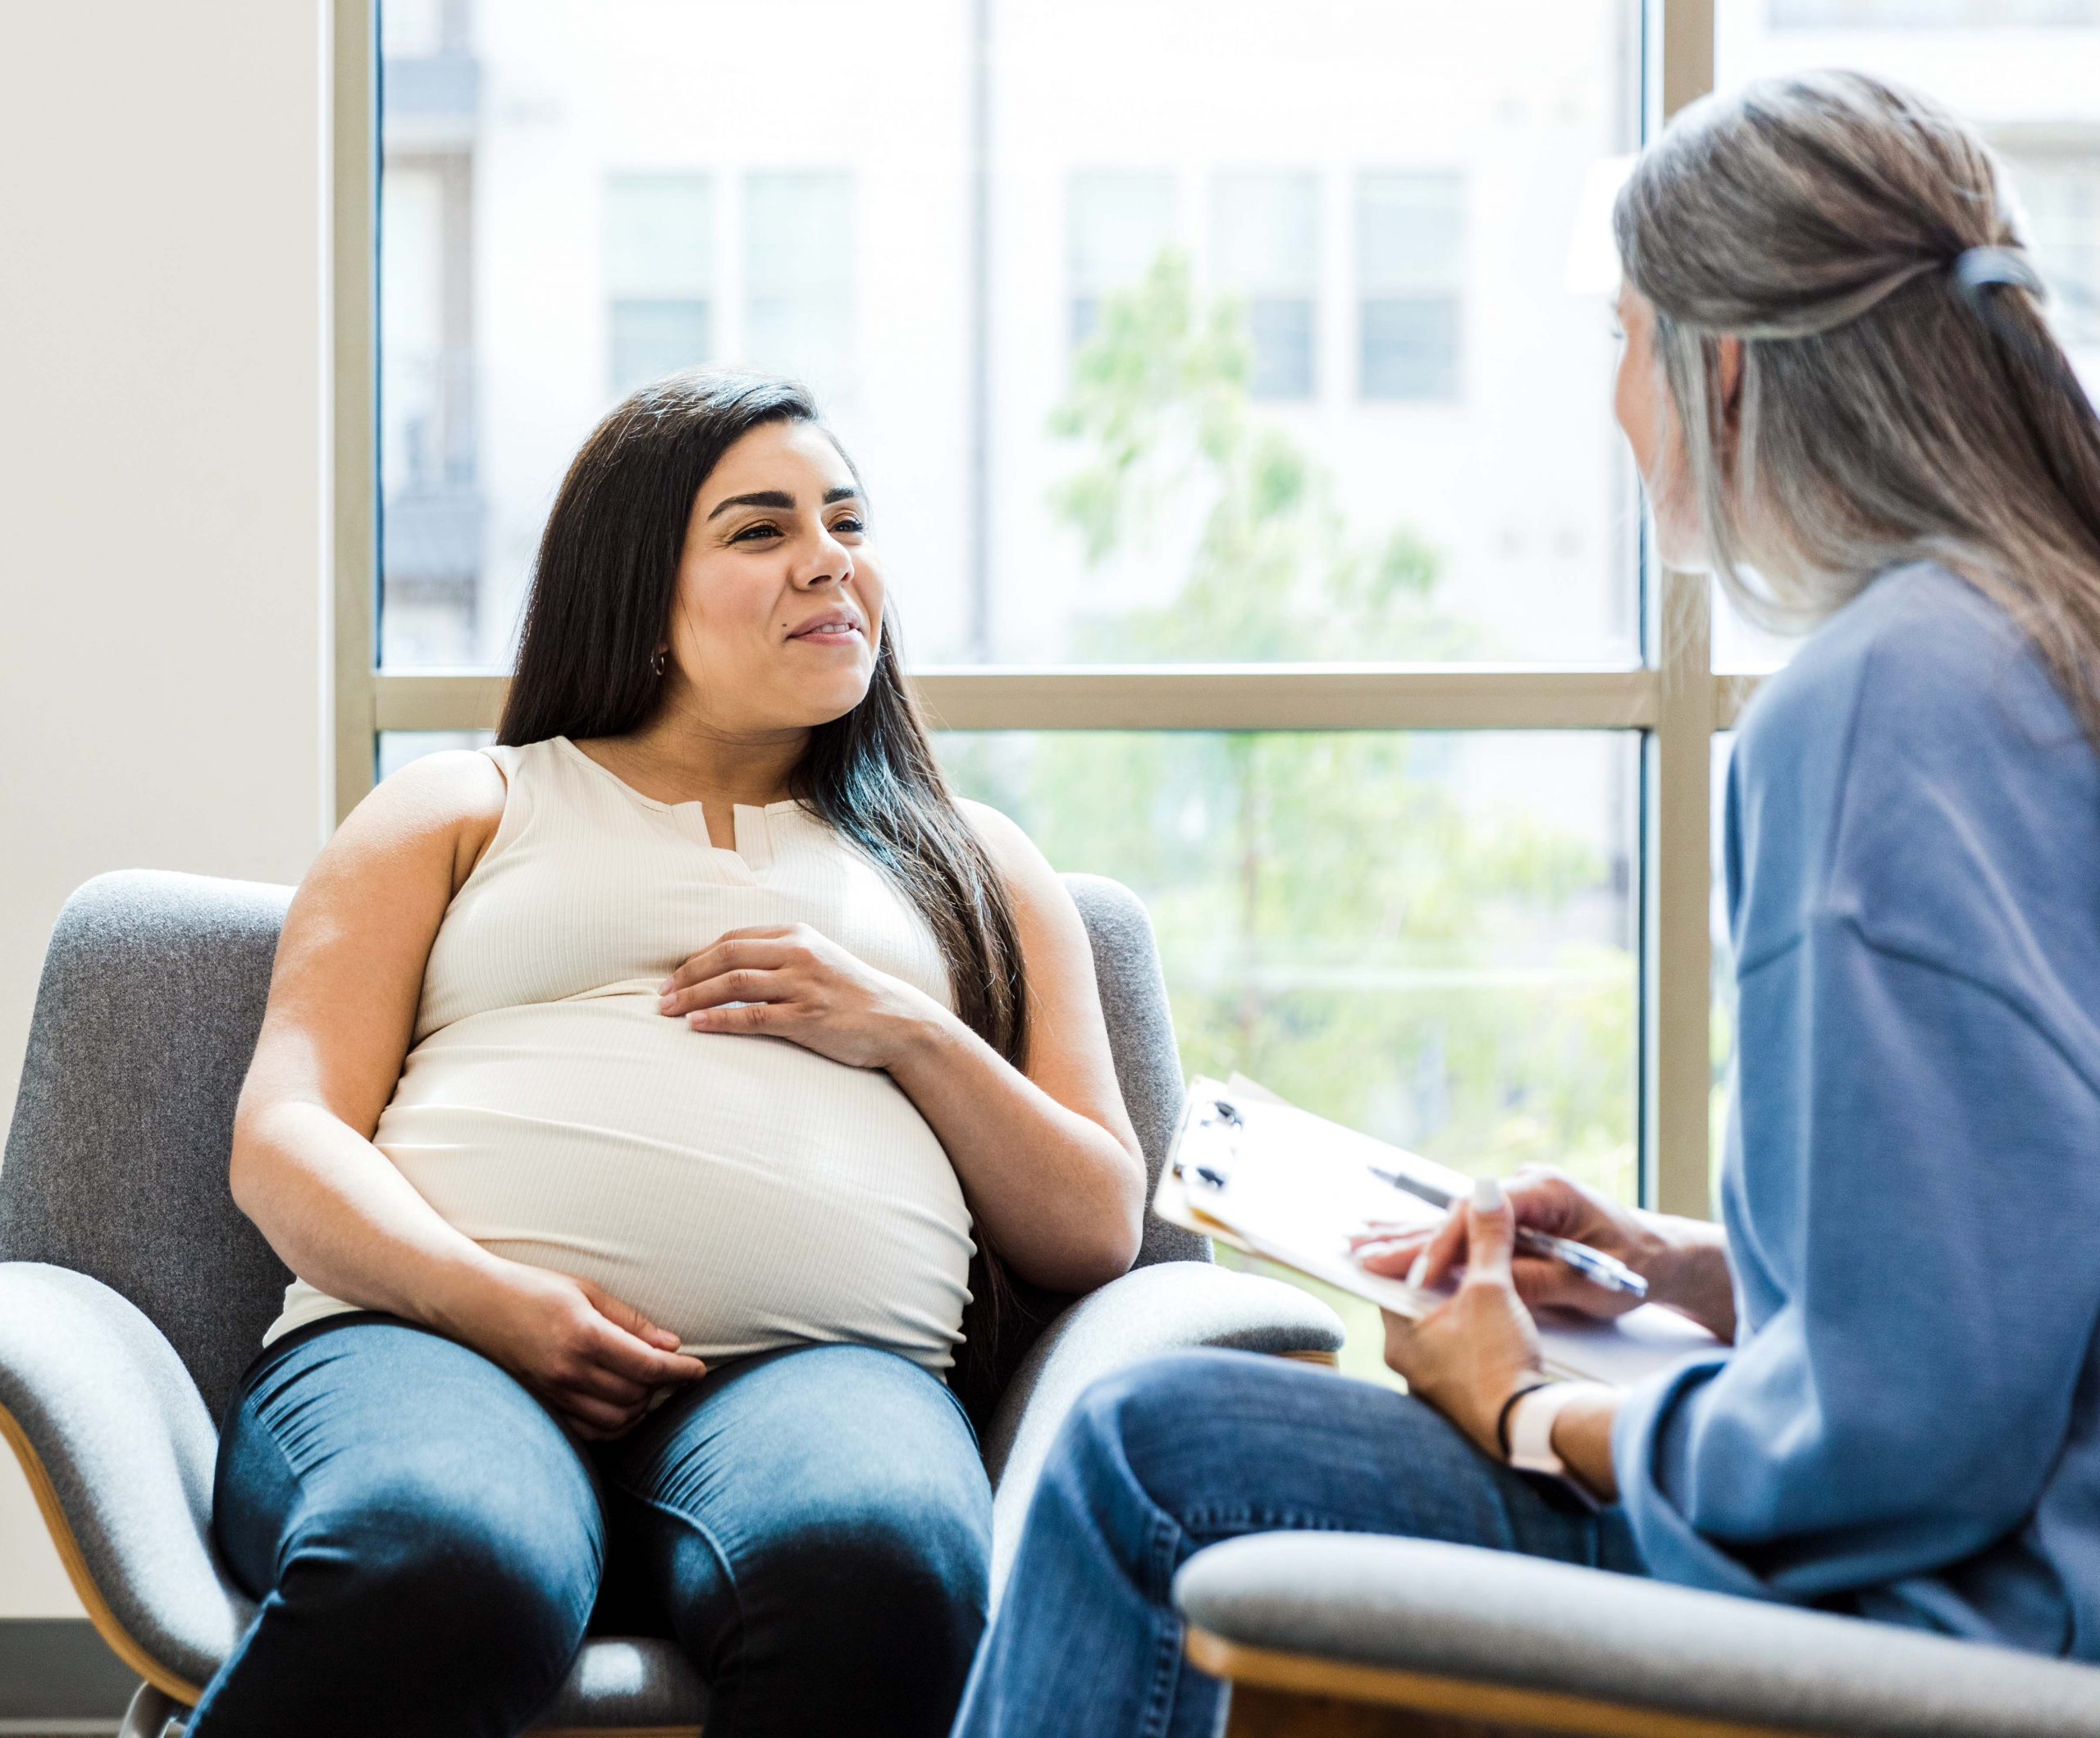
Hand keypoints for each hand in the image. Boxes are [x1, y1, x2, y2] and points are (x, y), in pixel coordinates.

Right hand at [439, 1258, 707, 1440]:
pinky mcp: (543, 1406)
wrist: (475, 1305)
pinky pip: (589, 1431)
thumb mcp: (587, 1293)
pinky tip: (621, 1407)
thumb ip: (631, 1322)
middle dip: (661, 1386)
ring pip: (616, 1419)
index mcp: (584, 1336)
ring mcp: (553, 1393)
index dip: (680, 1371)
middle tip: (670, 1370)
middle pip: (635, 1395)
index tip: (698, 1370)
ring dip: (640, 1407)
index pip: (647, 1366)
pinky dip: (613, 1425)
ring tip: (646, 1386)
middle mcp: (568, 1370)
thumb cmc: (534, 1290)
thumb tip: (671, 1344)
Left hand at [657, 924, 950, 1069]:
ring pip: (734, 983)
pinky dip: (719, 1020)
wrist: (897, 1021)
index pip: (734, 938)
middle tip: (661, 995)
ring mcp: (803, 985)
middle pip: (727, 955)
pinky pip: (753, 1016)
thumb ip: (781, 958)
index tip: (675, 976)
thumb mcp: (819, 961)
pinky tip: (696, 1025)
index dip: (698, 956)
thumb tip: (732, 969)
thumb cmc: (853, 994)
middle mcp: (799, 953)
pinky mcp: (807, 1018)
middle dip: (687, 974)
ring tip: (667, 1011)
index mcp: (798, 935)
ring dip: (694, 996)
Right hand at [1355, 1164, 1659, 1322]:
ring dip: (1407, 1235)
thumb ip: (1531, 1274)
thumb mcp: (1586, 1282)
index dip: (1442, 1246)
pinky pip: (1466, 1230)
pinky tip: (1395, 1237)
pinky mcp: (1516, 1219)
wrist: (1665, 1258)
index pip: (1478, 1214)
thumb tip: (1481, 1274)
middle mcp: (1527, 1186)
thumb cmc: (1635, 1270)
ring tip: (1359, 1241)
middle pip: (1455, 1213)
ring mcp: (1520, 1200)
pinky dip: (1431, 1240)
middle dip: (1406, 1237)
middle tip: (1358, 1251)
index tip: (1417, 1277)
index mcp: (1545, 1190)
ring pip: (1454, 1220)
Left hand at [1379, 1179, 1545, 1459]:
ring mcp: (1435, 1387)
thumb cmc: (1498, 1363)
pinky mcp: (1463, 1402)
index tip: (1424, 1235)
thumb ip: (1487, 1239)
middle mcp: (1408, 1366)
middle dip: (1440, 1282)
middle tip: (1459, 1257)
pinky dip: (1476, 1338)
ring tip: (1482, 1289)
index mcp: (1399, 1338)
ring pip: (1443, 1333)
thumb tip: (1484, 1191)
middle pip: (1420, 1307)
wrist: (1530, 1433)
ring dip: (1461, 1312)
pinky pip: (1464, 1357)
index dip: (1414, 1255)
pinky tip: (1497, 1329)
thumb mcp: (1493, 1290)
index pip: (1395, 1283)